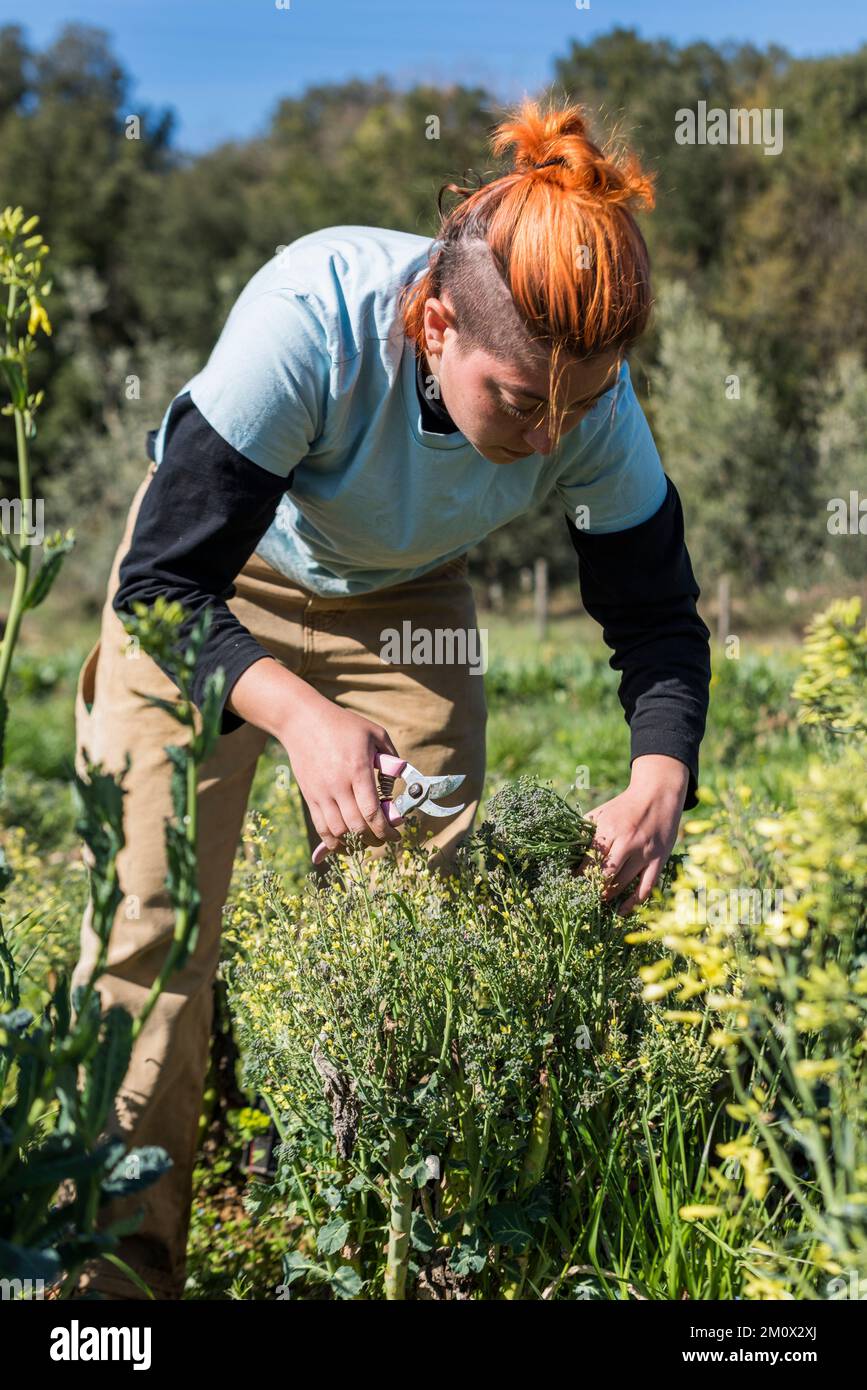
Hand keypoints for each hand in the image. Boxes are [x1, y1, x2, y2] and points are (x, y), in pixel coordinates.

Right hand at [225, 657, 403, 855]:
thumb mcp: (374, 733)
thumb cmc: (342, 725)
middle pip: (356, 826)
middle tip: (384, 838)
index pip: (371, 811)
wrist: (302, 721)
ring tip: (367, 840)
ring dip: (355, 842)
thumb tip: (402, 778)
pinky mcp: (310, 796)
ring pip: (338, 831)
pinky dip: (333, 841)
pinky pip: (321, 827)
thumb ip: (392, 756)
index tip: (396, 835)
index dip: (386, 829)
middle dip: (374, 839)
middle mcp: (338, 785)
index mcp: (357, 770)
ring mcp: (321, 793)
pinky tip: (345, 844)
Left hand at [580, 754, 689, 915]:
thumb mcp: (602, 813)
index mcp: (609, 829)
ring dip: (608, 896)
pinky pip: (645, 887)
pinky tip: (622, 912)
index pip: (589, 860)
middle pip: (604, 875)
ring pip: (623, 884)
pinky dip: (633, 903)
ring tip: (598, 901)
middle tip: (582, 897)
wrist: (658, 795)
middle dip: (591, 889)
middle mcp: (627, 842)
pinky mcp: (659, 860)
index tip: (569, 885)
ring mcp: (644, 852)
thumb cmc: (624, 806)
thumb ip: (585, 831)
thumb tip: (566, 852)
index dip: (578, 876)